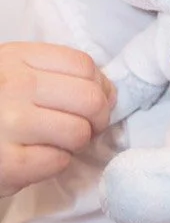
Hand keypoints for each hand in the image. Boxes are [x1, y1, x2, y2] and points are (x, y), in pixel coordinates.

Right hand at [0, 43, 115, 196]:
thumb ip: (53, 74)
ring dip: (74, 143)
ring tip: (55, 143)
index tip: (95, 100)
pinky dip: (54, 163)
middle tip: (85, 128)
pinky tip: (35, 158)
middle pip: (90, 99)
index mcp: (15, 58)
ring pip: (78, 133)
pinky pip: (57, 162)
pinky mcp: (7, 163)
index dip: (101, 86)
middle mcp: (13, 86)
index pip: (84, 65)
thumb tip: (107, 93)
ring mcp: (8, 124)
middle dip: (97, 118)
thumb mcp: (11, 73)